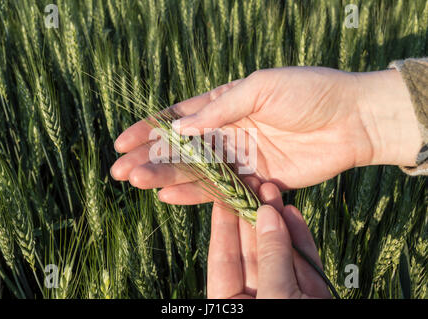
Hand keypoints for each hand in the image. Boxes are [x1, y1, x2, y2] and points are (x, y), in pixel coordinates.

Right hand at [110, 67, 420, 196]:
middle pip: (181, 149)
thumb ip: (220, 108)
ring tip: (137, 182)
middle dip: (149, 157)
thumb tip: (181, 128)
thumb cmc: (308, 92)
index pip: (179, 118)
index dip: (149, 130)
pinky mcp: (256, 180)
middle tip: (120, 171)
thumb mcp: (261, 87)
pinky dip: (196, 195)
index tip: (122, 141)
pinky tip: (169, 197)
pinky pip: (221, 190)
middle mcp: (228, 132)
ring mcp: (240, 158)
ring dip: (165, 177)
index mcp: (225, 103)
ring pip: (196, 171)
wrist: (352, 119)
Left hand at [208, 180, 330, 298]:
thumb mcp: (276, 295)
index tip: (222, 197)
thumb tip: (267, 214)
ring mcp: (285, 296)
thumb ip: (271, 256)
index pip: (222, 260)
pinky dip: (300, 239)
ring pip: (279, 254)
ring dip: (277, 222)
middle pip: (251, 252)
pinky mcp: (312, 295)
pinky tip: (292, 213)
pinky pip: (304, 263)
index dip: (223, 227)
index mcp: (234, 303)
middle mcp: (257, 296)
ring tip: (272, 191)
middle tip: (253, 185)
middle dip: (253, 217)